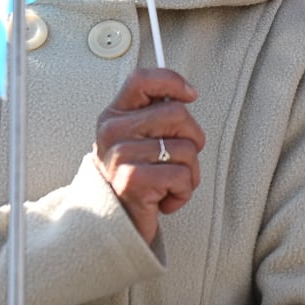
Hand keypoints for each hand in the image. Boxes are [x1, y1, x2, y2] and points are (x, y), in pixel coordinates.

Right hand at [94, 68, 206, 242]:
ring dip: (189, 173)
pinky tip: (164, 199)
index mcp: (114, 116)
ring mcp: (121, 155)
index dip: (172, 81)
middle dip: (191, 139)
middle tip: (175, 160)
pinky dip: (183, 192)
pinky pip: (183, 175)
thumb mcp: (138, 142)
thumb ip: (155, 117)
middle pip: (178, 113)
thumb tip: (186, 95)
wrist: (116, 225)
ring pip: (187, 148)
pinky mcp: (133, 180)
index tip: (190, 95)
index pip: (142, 80)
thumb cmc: (134, 182)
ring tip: (166, 183)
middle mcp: (113, 132)